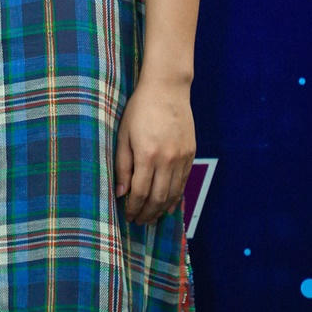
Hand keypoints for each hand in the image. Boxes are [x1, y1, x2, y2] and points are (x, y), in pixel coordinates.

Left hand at [114, 78, 195, 225]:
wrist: (167, 89)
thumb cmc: (140, 109)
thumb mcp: (124, 134)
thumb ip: (122, 165)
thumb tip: (120, 193)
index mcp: (147, 155)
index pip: (140, 192)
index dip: (133, 208)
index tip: (127, 216)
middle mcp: (167, 160)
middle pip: (158, 198)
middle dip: (147, 214)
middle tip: (138, 222)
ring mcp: (182, 158)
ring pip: (173, 194)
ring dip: (161, 210)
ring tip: (151, 218)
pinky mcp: (191, 154)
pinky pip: (183, 183)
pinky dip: (175, 198)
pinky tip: (168, 206)